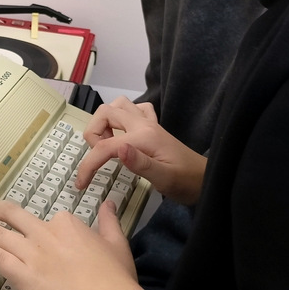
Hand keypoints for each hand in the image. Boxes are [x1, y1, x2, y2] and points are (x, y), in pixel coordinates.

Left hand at [0, 200, 140, 289]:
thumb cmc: (116, 280)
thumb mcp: (117, 243)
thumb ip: (109, 221)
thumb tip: (108, 204)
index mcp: (68, 224)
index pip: (47, 220)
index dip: (41, 230)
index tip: (38, 238)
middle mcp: (46, 233)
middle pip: (13, 217)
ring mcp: (32, 253)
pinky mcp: (23, 275)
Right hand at [77, 97, 206, 204]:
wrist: (207, 179)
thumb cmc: (186, 183)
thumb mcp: (164, 179)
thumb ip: (140, 164)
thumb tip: (119, 149)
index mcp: (143, 138)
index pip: (105, 146)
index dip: (88, 165)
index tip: (81, 184)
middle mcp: (144, 124)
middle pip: (105, 112)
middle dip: (93, 133)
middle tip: (98, 157)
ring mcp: (148, 123)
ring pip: (118, 105)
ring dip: (105, 121)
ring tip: (108, 144)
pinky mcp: (153, 127)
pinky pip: (134, 110)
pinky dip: (123, 118)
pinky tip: (125, 135)